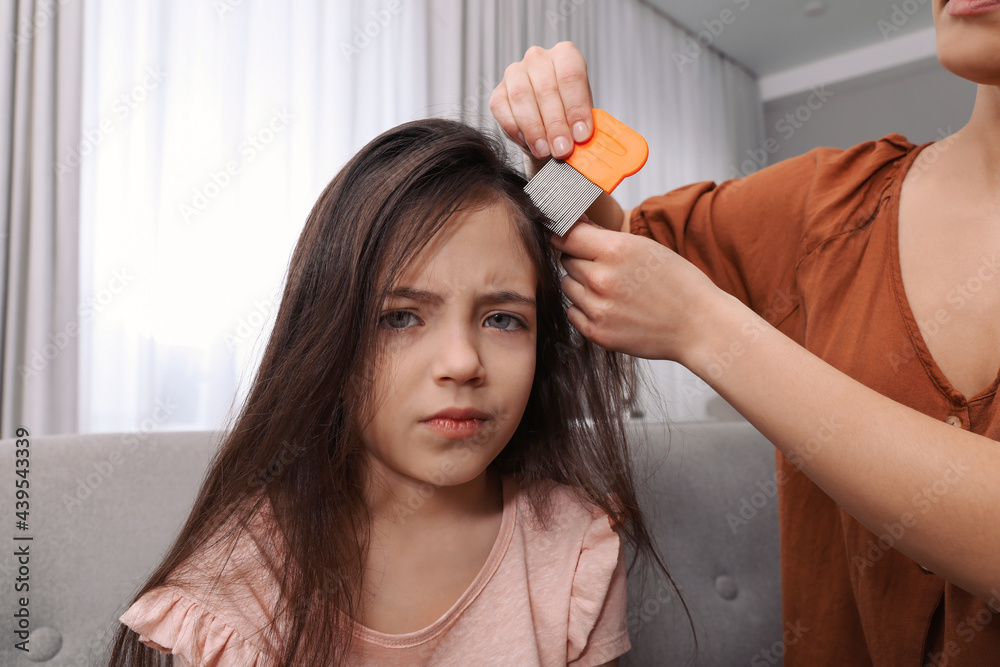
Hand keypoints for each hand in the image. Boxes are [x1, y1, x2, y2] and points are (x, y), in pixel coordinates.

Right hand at [489, 41, 593, 162]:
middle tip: (562, 149)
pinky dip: (516, 129)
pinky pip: (502, 110)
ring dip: (534, 129)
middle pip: (546, 89)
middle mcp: (538, 58)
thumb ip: (582, 123)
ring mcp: (514, 73)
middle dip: (556, 124)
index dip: (576, 107)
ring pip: (521, 97)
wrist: (547, 125)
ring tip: (545, 150)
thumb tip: (580, 137)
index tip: (580, 134)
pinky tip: (528, 143)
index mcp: (565, 55)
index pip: (570, 76)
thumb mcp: (582, 115)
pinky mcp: (498, 92)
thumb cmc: (568, 115)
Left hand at [551, 220, 728, 361]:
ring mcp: (598, 309)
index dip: (567, 235)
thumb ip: (606, 238)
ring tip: (613, 289)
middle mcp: (602, 279)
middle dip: (581, 260)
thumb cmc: (678, 284)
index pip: (566, 235)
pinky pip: (573, 312)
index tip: (568, 237)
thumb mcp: (646, 247)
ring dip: (582, 284)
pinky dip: (585, 308)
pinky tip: (611, 307)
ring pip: (567, 286)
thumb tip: (573, 226)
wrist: (699, 326)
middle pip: (566, 261)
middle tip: (607, 267)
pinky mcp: (597, 332)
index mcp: (616, 250)